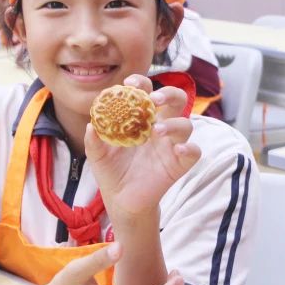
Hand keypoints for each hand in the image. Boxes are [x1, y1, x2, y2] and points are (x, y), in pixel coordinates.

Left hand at [85, 75, 200, 218]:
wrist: (120, 200)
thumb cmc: (111, 172)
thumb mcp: (97, 155)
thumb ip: (93, 140)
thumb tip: (91, 125)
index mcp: (141, 119)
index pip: (147, 92)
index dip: (142, 83)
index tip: (130, 84)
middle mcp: (160, 127)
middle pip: (176, 100)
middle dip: (168, 94)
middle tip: (154, 99)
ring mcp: (172, 145)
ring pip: (186, 124)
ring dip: (174, 124)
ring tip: (156, 131)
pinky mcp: (179, 164)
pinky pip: (194, 152)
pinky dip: (189, 148)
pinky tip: (178, 150)